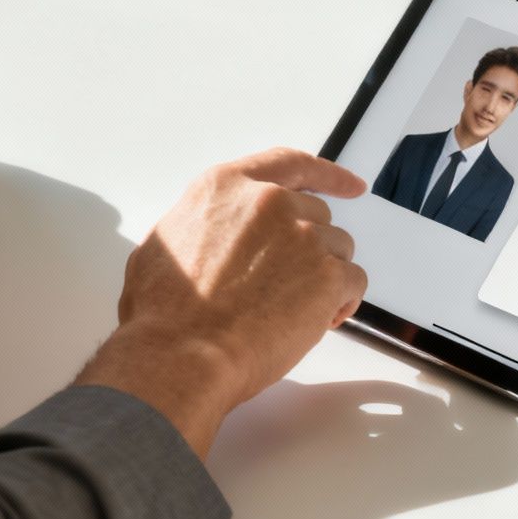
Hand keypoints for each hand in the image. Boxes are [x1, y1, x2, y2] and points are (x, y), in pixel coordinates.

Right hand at [77, 148, 368, 455]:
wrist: (180, 354)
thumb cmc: (164, 313)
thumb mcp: (165, 243)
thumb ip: (205, 226)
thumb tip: (215, 239)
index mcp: (226, 187)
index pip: (288, 164)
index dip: (325, 175)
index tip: (349, 185)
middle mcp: (269, 202)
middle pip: (316, 217)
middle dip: (307, 251)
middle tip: (283, 288)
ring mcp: (302, 235)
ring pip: (337, 250)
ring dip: (322, 279)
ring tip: (287, 311)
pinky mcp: (327, 274)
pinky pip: (353, 282)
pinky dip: (340, 303)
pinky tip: (311, 322)